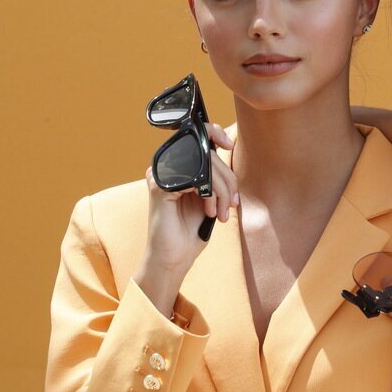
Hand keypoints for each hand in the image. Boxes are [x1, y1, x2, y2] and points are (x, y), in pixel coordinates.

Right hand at [134, 123, 236, 314]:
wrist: (175, 258)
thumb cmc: (191, 230)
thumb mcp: (209, 197)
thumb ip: (214, 174)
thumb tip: (228, 149)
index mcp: (178, 168)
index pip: (197, 138)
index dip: (215, 133)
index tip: (228, 144)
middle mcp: (167, 168)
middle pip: (208, 155)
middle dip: (228, 182)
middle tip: (230, 205)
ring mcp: (161, 175)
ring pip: (205, 166)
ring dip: (222, 192)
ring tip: (221, 212)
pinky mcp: (160, 187)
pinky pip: (196, 179)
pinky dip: (210, 196)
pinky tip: (208, 211)